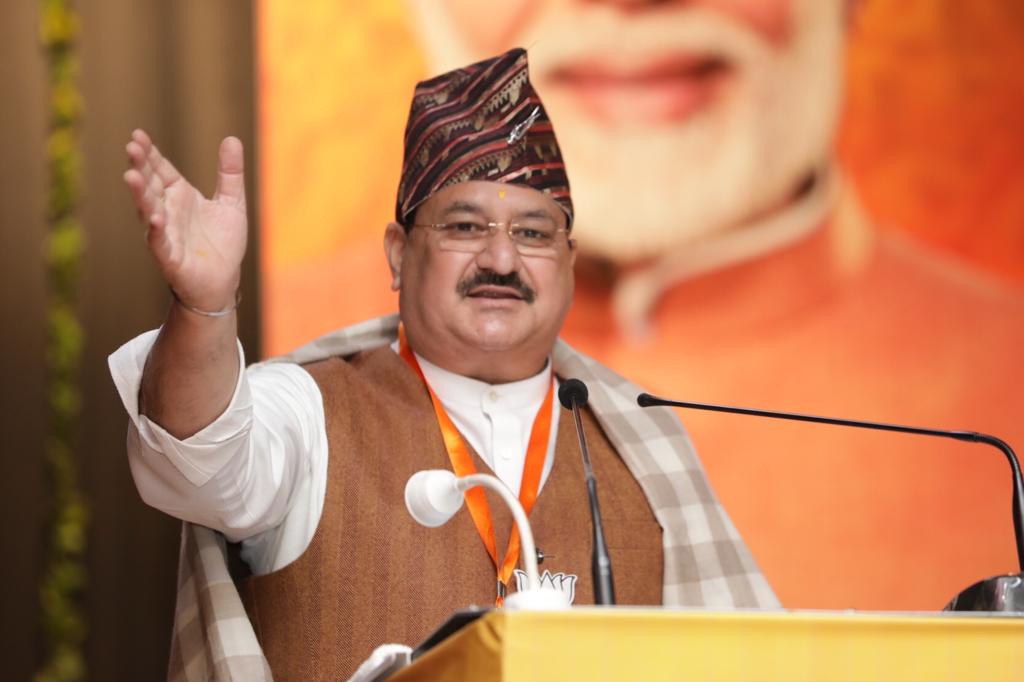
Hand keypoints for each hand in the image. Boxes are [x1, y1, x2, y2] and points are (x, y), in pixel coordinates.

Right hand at [123, 129, 246, 311]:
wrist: (223, 281)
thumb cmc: (223, 243)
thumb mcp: (232, 203)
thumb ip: (230, 173)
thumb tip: (232, 139)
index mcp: (179, 195)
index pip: (160, 169)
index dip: (150, 153)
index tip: (138, 135)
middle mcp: (167, 211)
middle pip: (150, 185)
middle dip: (140, 167)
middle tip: (131, 147)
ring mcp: (166, 233)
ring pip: (148, 210)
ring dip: (140, 195)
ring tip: (131, 176)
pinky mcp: (169, 257)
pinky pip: (159, 242)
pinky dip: (157, 231)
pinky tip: (155, 218)